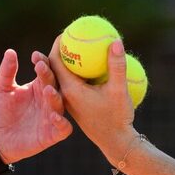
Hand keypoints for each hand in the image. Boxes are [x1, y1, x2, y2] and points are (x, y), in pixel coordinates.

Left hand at [0, 49, 72, 163]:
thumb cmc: (3, 111)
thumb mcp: (2, 89)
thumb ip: (7, 71)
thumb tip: (10, 51)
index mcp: (39, 86)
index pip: (46, 70)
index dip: (43, 62)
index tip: (35, 56)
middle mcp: (49, 99)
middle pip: (55, 84)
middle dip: (49, 76)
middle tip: (41, 68)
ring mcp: (52, 116)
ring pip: (61, 104)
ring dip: (55, 97)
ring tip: (47, 90)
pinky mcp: (52, 134)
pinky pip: (64, 128)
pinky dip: (62, 123)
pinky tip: (54, 117)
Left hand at [48, 35, 137, 164]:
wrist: (116, 143)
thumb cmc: (116, 118)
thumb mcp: (118, 90)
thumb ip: (116, 66)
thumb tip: (115, 41)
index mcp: (69, 89)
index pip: (55, 61)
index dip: (58, 44)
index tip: (67, 30)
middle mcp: (65, 94)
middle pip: (56, 66)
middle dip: (60, 49)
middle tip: (70, 34)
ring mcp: (70, 101)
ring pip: (63, 76)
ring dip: (66, 61)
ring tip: (75, 46)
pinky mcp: (77, 105)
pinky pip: (72, 83)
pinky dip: (76, 72)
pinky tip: (88, 65)